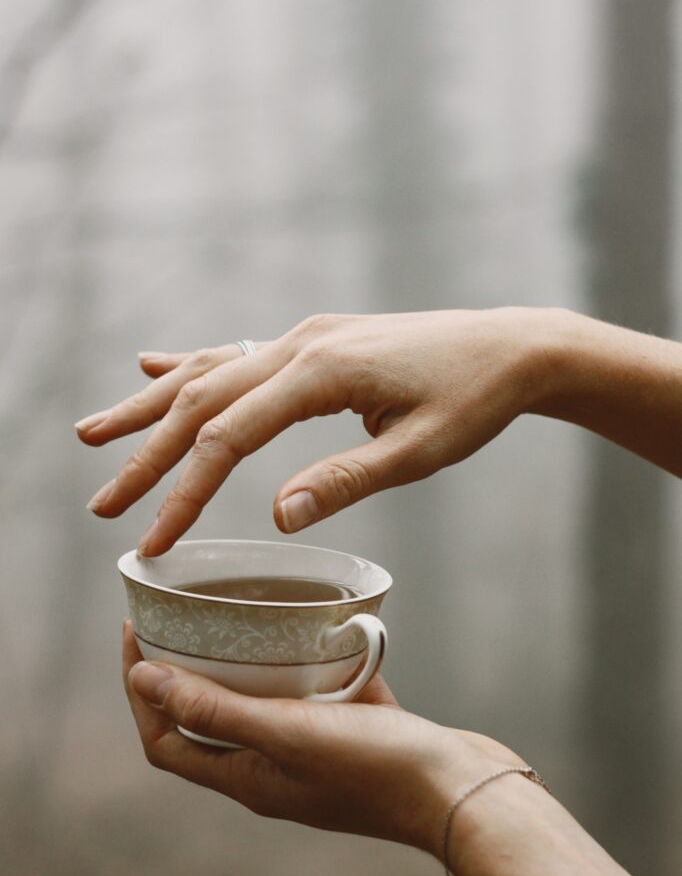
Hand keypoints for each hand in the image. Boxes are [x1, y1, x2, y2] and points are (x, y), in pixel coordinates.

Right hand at [77, 309, 549, 554]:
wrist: (513, 347)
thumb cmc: (474, 401)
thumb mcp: (420, 452)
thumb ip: (347, 479)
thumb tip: (279, 517)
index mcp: (323, 372)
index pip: (230, 435)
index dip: (185, 490)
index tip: (153, 540)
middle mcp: (300, 343)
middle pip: (201, 401)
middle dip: (147, 457)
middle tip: (103, 505)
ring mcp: (304, 336)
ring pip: (207, 371)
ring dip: (149, 406)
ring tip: (91, 434)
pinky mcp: (315, 340)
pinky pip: (237, 355)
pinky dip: (189, 365)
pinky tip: (151, 365)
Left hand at [122, 621, 522, 853]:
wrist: (462, 791)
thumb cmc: (375, 770)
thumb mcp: (285, 735)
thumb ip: (215, 709)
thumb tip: (143, 680)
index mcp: (246, 777)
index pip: (166, 739)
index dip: (141, 692)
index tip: (135, 634)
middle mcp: (272, 767)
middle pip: (208, 716)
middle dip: (185, 668)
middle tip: (178, 615)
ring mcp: (313, 749)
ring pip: (261, 700)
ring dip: (243, 660)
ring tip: (237, 611)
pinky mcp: (350, 730)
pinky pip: (312, 690)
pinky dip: (303, 660)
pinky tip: (311, 623)